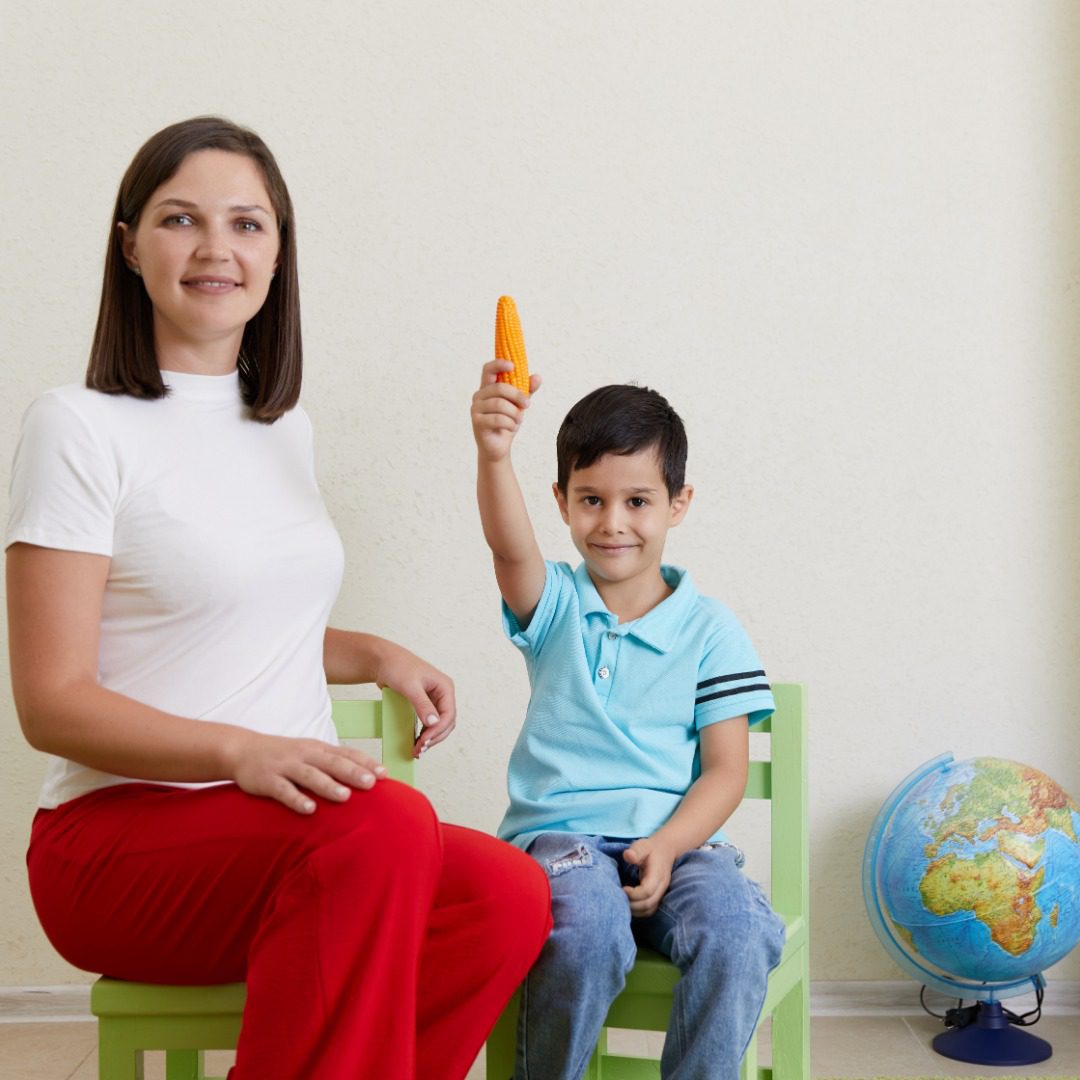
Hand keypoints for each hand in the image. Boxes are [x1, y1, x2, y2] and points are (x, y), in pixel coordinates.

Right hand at [228, 731, 384, 814]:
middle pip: (332, 763)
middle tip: (372, 783)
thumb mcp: (310, 753)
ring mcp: (285, 766)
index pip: (346, 753)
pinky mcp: (267, 779)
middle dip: (352, 773)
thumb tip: (364, 776)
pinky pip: (283, 791)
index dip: (365, 762)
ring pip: (310, 775)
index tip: (384, 774)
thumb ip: (332, 762)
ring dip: (328, 785)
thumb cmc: (284, 755)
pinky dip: (296, 799)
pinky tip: (309, 809)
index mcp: (318, 748)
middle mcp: (304, 754)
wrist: (242, 749)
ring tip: (345, 796)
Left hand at [372, 641, 456, 756]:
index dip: (438, 730)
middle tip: (420, 749)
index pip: (449, 714)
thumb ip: (422, 705)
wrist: (382, 661)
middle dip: (435, 737)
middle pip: (446, 723)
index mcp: (445, 687)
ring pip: (439, 725)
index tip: (425, 741)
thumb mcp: (410, 686)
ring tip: (418, 750)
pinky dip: (424, 733)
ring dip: (430, 738)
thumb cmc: (397, 666)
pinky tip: (416, 741)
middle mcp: (442, 694)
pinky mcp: (423, 705)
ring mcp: (433, 700)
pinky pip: (428, 723)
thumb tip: (434, 723)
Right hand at [471, 359, 541, 462]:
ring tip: (519, 419)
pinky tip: (512, 427)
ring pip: (499, 404)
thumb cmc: (507, 422)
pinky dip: (510, 424)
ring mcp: (475, 409)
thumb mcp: (519, 405)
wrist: (499, 447)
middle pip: (499, 388)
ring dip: (515, 413)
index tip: (513, 365)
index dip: (499, 364)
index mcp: (487, 388)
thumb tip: (538, 376)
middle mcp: (479, 396)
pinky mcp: (477, 423)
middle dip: (517, 395)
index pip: (488, 369)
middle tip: (528, 404)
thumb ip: (527, 390)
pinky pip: (497, 419)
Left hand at [622, 836, 677, 916]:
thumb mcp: (643, 845)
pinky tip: (628, 905)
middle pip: (648, 903)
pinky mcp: (657, 897)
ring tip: (622, 903)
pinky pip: (649, 910)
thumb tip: (628, 856)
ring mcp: (660, 893)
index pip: (647, 891)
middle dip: (632, 905)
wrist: (665, 851)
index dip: (634, 894)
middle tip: (618, 898)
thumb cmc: (650, 849)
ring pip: (649, 909)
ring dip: (635, 910)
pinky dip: (638, 911)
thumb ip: (636, 850)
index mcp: (657, 875)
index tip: (622, 888)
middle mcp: (661, 887)